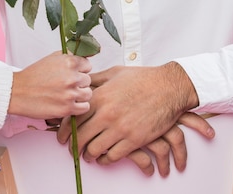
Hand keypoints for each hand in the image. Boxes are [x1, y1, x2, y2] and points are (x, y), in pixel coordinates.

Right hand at [7, 51, 91, 119]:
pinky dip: (79, 107)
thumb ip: (69, 56)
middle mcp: (72, 77)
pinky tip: (69, 104)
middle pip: (88, 80)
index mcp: (69, 62)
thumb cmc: (34, 75)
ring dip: (80, 95)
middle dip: (79, 83)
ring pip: (88, 94)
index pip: (88, 66)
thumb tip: (84, 58)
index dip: (80, 70)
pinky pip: (85, 107)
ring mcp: (70, 93)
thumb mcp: (52, 57)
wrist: (18, 92)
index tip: (73, 74)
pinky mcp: (67, 108)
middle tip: (67, 86)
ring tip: (68, 95)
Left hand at [57, 63, 205, 171]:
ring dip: (88, 154)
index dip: (64, 130)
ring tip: (88, 154)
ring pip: (94, 150)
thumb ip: (96, 79)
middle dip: (73, 145)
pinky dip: (105, 159)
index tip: (62, 135)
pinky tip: (104, 156)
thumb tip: (81, 83)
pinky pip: (112, 156)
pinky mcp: (134, 140)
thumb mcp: (115, 73)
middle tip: (72, 148)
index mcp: (101, 96)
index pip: (73, 118)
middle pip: (80, 137)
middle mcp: (107, 114)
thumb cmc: (143, 78)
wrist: (169, 87)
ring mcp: (121, 128)